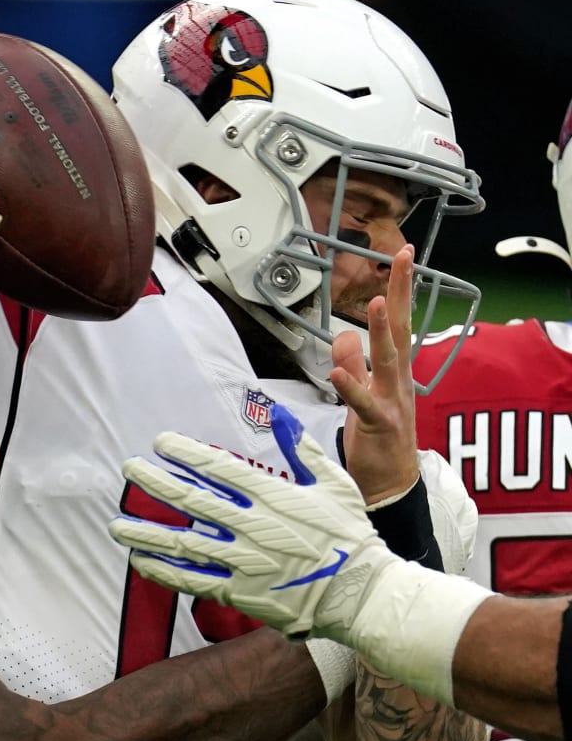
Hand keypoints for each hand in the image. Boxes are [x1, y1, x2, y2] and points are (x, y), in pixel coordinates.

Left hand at [109, 404, 493, 704]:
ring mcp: (242, 562)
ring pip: (184, 543)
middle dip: (156, 483)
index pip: (219, 469)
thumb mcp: (334, 482)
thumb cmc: (350, 535)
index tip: (160, 443)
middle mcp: (251, 527)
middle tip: (129, 469)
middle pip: (192, 502)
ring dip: (146, 533)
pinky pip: (192, 580)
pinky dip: (163, 570)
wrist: (362, 596)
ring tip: (116, 524)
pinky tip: (139, 560)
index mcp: (273, 496)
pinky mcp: (239, 592)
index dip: (186, 455)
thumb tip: (280, 413)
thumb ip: (302, 448)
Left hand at [333, 244, 418, 505]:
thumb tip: (344, 334)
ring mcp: (391, 402)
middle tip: (402, 257)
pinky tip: (338, 374)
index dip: (399, 289)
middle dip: (401, 292)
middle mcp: (398, 382)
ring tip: (377, 300)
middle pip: (402, 330)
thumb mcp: (360, 396)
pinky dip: (352, 387)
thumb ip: (352, 365)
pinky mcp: (378, 426)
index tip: (401, 254)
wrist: (391, 485)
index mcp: (394, 373)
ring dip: (384, 330)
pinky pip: (364, 404)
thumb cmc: (378, 440)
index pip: (398, 324)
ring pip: (389, 361)